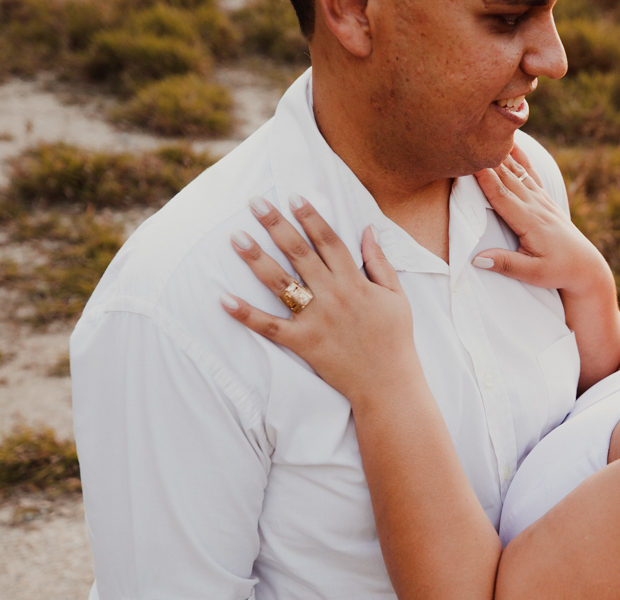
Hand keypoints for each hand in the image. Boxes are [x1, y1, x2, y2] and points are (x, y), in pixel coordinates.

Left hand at [222, 195, 415, 404]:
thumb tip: (368, 229)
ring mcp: (315, 319)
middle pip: (299, 253)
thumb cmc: (395, 338)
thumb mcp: (397, 296)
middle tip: (255, 202)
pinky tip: (223, 298)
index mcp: (355, 282)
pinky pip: (268, 327)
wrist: (388, 383)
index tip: (292, 196)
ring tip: (235, 236)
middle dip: (276, 225)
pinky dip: (245, 314)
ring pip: (280, 283)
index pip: (329, 241)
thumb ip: (380, 261)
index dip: (310, 217)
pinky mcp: (302, 343)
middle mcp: (333, 296)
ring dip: (255, 258)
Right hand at [473, 145, 612, 297]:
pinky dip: (521, 158)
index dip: (485, 179)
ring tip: (488, 133)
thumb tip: (477, 258)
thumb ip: (506, 264)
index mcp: (530, 222)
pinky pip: (530, 174)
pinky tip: (513, 144)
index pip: (502, 196)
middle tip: (471, 139)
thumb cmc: (558, 271)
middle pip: (507, 178)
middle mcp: (536, 206)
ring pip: (518, 172)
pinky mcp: (546, 200)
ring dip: (502, 154)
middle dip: (488, 159)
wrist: (585, 267)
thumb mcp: (533, 274)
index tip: (469, 162)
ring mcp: (542, 201)